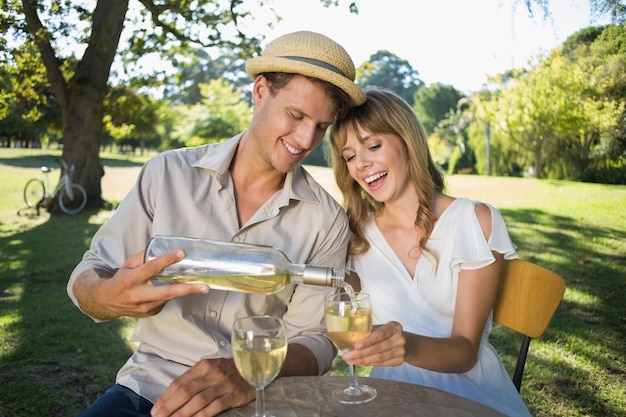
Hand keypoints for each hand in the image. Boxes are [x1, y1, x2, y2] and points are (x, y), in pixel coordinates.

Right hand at [77, 250, 208, 319]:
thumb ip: (143, 257)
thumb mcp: (127, 265)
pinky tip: (177, 289)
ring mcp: (145, 307)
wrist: (106, 302)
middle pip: (167, 292)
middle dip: (188, 289)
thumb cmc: (120, 279)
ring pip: (169, 298)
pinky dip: (172, 295)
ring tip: (202, 286)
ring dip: (186, 292)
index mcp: (131, 279)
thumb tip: (162, 247)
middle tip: (204, 287)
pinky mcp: (150, 313)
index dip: (167, 260)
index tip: (182, 253)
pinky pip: (165, 302)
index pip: (152, 268)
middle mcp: (138, 295)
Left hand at [150, 358, 254, 416]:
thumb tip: (172, 396)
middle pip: (186, 392)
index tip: (155, 408)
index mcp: (203, 366)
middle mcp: (212, 374)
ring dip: (182, 413)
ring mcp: (223, 385)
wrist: (255, 367)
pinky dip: (201, 416)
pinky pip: (214, 408)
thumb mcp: (210, 368)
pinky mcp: (234, 395)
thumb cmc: (227, 370)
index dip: (165, 397)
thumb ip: (193, 379)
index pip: (179, 382)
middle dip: (169, 406)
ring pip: (198, 401)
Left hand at [342, 321, 406, 366]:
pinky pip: (381, 364)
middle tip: (347, 356)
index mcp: (394, 327)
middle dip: (361, 353)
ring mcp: (400, 351)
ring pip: (379, 358)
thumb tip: (350, 337)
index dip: (368, 340)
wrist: (407, 344)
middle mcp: (399, 339)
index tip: (356, 345)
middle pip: (378, 348)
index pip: (380, 334)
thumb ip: (370, 331)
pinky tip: (360, 362)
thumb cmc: (389, 334)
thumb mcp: (382, 328)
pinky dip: (368, 363)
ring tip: (350, 360)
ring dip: (362, 360)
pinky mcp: (398, 361)